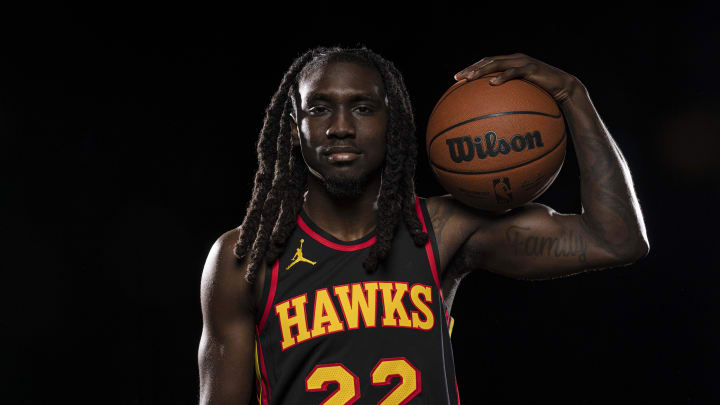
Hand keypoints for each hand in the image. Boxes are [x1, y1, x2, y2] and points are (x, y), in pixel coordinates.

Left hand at [454, 53, 582, 102]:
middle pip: (488, 60)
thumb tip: (490, 116)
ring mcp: (523, 62)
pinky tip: (492, 84)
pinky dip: (503, 77)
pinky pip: (514, 72)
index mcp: (510, 63)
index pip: (486, 62)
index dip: (470, 68)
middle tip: (458, 78)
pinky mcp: (532, 68)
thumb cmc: (542, 96)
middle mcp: (514, 59)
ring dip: (482, 71)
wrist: (564, 88)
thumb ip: (507, 99)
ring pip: (497, 63)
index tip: (456, 79)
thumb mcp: (522, 96)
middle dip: (471, 68)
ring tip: (470, 79)